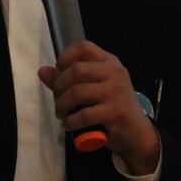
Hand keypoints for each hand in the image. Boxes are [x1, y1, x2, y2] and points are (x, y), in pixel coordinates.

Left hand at [38, 41, 160, 174]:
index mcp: (109, 62)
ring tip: (61, 114)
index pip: (83, 47)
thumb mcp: (93, 89)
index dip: (64, 57)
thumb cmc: (112, 108)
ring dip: (62, 105)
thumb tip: (43, 71)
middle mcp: (114, 72)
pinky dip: (70, 121)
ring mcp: (117, 92)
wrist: (137, 133)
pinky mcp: (116, 112)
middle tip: (58, 100)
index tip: (58, 73)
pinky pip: (84, 115)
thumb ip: (68, 80)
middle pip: (77, 70)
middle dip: (59, 87)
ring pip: (78, 93)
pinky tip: (68, 125)